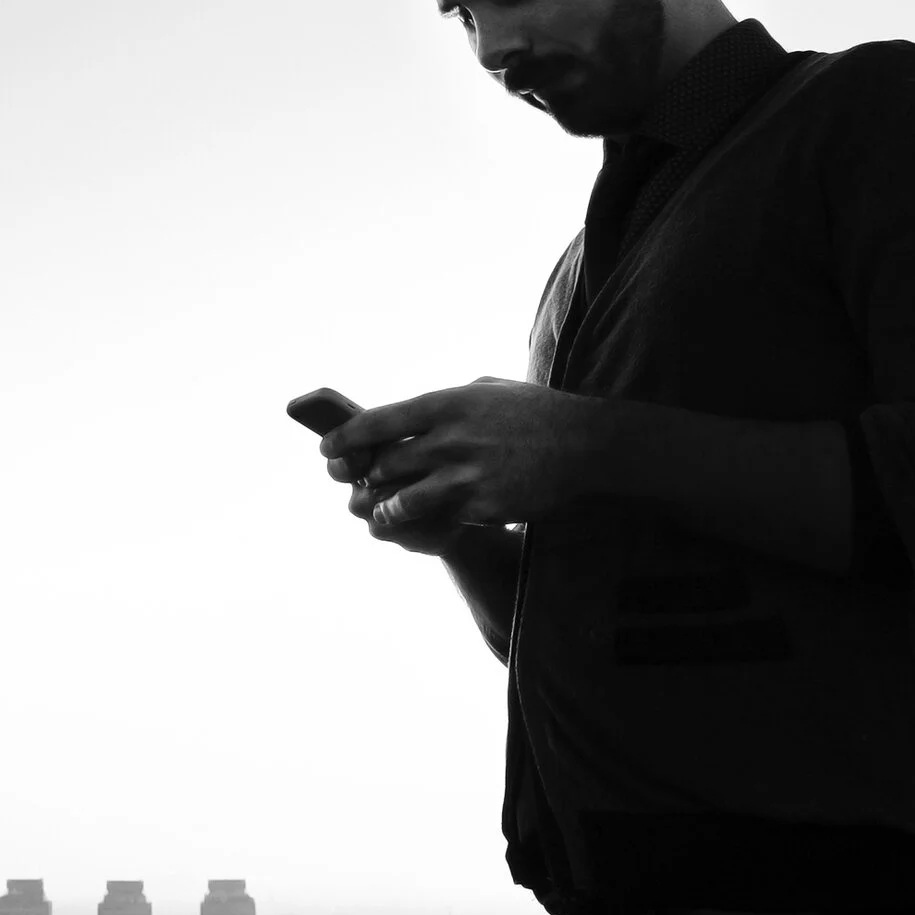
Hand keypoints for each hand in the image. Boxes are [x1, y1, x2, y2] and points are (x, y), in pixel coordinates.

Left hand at [321, 377, 601, 543]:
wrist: (586, 445)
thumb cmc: (535, 412)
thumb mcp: (487, 390)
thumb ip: (446, 403)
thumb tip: (410, 415)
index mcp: (446, 404)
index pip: (378, 422)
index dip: (346, 439)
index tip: (328, 449)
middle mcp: (449, 439)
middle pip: (385, 465)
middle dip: (367, 478)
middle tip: (359, 485)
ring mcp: (466, 476)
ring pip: (403, 501)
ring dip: (386, 509)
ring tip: (381, 513)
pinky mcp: (483, 507)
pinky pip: (440, 519)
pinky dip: (428, 523)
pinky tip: (427, 523)